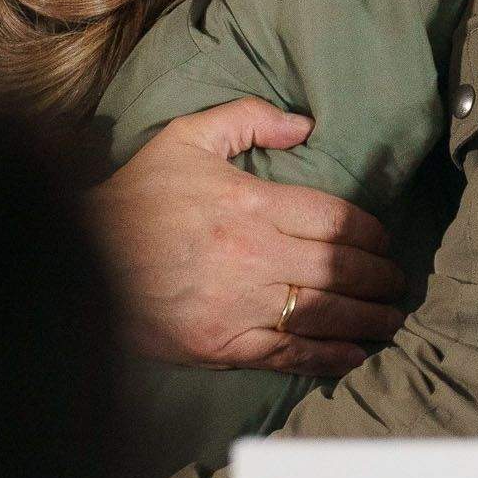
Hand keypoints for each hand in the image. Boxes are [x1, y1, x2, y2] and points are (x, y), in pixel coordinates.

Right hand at [90, 99, 405, 376]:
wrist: (79, 256)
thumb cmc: (135, 198)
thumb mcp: (184, 138)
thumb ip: (246, 120)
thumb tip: (303, 124)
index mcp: (251, 202)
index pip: (335, 219)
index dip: (371, 234)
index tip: (384, 242)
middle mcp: (254, 255)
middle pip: (341, 268)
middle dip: (380, 278)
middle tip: (397, 283)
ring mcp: (240, 305)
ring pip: (325, 313)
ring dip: (367, 319)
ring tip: (389, 319)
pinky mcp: (222, 345)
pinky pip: (289, 354)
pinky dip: (328, 357)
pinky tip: (353, 354)